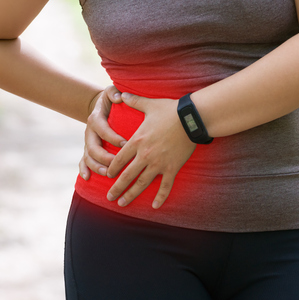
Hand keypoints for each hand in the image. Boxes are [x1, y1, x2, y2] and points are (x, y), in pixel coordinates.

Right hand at [79, 85, 125, 180]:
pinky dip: (83, 169)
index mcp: (96, 119)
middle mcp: (90, 132)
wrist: (101, 108)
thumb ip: (114, 92)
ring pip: (88, 157)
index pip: (103, 129)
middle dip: (104, 157)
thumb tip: (119, 97)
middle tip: (116, 164)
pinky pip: (83, 161)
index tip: (126, 144)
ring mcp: (88, 142)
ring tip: (106, 174)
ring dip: (96, 166)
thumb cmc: (111, 101)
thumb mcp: (111, 93)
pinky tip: (87, 178)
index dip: (113, 137)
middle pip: (93, 147)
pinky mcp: (88, 150)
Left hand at [106, 92, 195, 208]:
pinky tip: (154, 206)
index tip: (107, 175)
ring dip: (131, 194)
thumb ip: (133, 101)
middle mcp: (145, 155)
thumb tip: (121, 93)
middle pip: (127, 175)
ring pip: (142, 183)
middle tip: (109, 197)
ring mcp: (159, 164)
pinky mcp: (172, 168)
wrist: (191, 118)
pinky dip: (160, 197)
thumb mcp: (149, 104)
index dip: (112, 168)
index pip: (119, 159)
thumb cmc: (170, 110)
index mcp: (137, 141)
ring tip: (122, 203)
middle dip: (116, 188)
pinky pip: (165, 186)